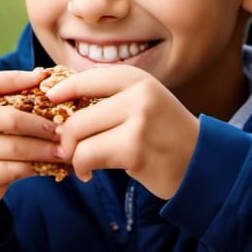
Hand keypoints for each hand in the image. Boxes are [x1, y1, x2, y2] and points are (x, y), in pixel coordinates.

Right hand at [0, 69, 63, 242]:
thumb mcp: (0, 121)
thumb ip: (13, 100)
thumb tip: (43, 75)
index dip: (10, 79)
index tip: (40, 78)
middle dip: (33, 122)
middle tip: (58, 129)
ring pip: (9, 146)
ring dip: (41, 148)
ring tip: (62, 150)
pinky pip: (10, 169)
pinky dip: (34, 167)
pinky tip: (50, 166)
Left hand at [46, 66, 199, 198]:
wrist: (203, 164)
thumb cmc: (163, 135)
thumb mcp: (141, 103)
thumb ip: (108, 98)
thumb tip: (57, 98)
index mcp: (136, 78)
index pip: (84, 79)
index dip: (60, 91)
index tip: (48, 101)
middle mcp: (138, 93)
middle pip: (76, 113)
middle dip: (65, 135)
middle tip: (66, 148)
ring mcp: (138, 120)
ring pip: (79, 135)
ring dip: (73, 154)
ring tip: (80, 162)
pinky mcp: (135, 148)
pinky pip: (89, 156)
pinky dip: (82, 167)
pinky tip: (88, 173)